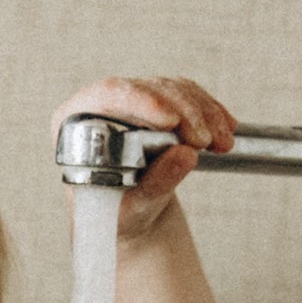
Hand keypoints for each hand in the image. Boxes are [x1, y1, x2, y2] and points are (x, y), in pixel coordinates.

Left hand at [53, 76, 236, 239]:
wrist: (127, 213)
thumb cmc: (114, 213)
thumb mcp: (130, 209)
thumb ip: (153, 185)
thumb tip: (185, 155)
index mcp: (75, 120)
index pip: (106, 94)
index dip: (142, 101)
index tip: (172, 121)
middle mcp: (102, 103)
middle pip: (145, 89)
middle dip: (184, 111)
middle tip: (205, 140)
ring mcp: (132, 99)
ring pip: (172, 89)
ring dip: (204, 112)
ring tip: (222, 142)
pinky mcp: (158, 102)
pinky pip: (188, 95)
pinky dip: (210, 112)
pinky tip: (226, 129)